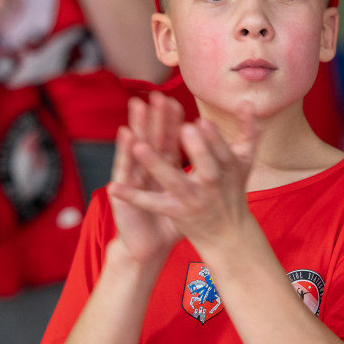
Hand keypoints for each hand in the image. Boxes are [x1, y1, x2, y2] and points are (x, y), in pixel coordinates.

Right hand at [106, 92, 185, 265]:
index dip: (171, 121)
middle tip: (157, 96)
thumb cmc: (172, 223)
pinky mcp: (124, 196)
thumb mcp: (190, 197)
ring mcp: (135, 182)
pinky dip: (125, 160)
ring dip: (137, 129)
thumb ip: (202, 178)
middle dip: (156, 119)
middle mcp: (147, 172)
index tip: (175, 99)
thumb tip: (220, 161)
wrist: (146, 247)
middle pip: (153, 140)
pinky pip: (126, 175)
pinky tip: (124, 139)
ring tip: (136, 109)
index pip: (168, 139)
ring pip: (137, 152)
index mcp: (164, 170)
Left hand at [109, 103, 261, 256]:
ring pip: (173, 181)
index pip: (223, 152)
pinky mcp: (174, 212)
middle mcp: (212, 184)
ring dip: (156, 165)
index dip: (214, 139)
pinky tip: (113, 187)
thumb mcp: (245, 160)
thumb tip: (248, 102)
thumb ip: (249, 131)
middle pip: (206, 167)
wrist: (228, 233)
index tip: (202, 121)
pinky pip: (151, 203)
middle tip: (184, 128)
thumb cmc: (233, 188)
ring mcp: (192, 199)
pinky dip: (132, 196)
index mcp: (229, 169)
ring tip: (139, 147)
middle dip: (197, 150)